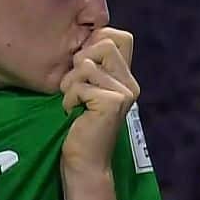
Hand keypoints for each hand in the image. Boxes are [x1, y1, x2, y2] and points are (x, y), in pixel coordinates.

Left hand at [60, 27, 139, 176]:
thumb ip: (91, 66)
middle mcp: (130, 83)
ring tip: (73, 102)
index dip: (95, 42)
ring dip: (70, 83)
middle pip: (104, 43)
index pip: (118, 37)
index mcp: (126, 77)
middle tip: (73, 87)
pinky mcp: (112, 102)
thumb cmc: (79, 126)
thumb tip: (81, 41)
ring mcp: (124, 92)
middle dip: (79, 62)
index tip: (82, 66)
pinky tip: (72, 113)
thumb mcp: (86, 89)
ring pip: (87, 64)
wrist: (84, 163)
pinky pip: (80, 85)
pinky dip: (69, 98)